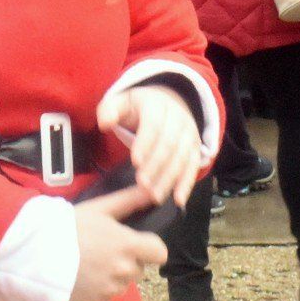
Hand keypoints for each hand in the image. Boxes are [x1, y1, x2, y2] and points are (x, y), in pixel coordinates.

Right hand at [69, 185, 168, 300]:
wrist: (37, 256)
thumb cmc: (68, 227)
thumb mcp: (99, 209)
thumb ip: (129, 200)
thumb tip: (153, 190)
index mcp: (128, 245)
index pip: (160, 253)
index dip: (150, 248)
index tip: (136, 243)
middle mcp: (125, 270)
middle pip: (139, 267)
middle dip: (127, 260)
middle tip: (102, 250)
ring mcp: (112, 289)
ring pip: (123, 282)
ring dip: (113, 275)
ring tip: (89, 263)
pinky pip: (108, 295)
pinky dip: (100, 288)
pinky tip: (83, 277)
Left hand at [96, 85, 201, 205]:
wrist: (168, 100)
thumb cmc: (138, 108)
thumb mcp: (122, 102)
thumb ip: (109, 110)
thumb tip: (104, 124)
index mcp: (157, 106)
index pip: (153, 125)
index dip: (145, 143)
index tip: (135, 161)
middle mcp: (178, 119)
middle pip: (169, 144)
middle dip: (156, 165)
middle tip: (142, 184)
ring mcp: (189, 134)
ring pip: (182, 158)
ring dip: (169, 179)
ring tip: (155, 197)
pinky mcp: (195, 148)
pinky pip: (193, 167)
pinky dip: (187, 184)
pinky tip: (178, 200)